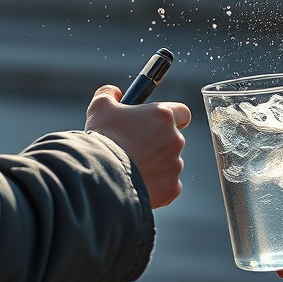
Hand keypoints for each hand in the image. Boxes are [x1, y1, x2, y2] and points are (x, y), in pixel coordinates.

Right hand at [84, 85, 190, 208]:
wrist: (100, 175)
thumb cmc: (103, 139)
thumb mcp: (100, 107)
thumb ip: (110, 94)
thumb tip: (114, 93)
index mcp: (163, 116)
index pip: (182, 113)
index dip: (171, 118)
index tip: (157, 124)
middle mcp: (175, 139)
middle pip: (172, 140)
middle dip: (157, 144)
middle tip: (135, 149)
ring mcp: (175, 165)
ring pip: (169, 164)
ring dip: (155, 165)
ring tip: (131, 168)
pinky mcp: (171, 188)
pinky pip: (167, 185)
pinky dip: (155, 185)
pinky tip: (136, 183)